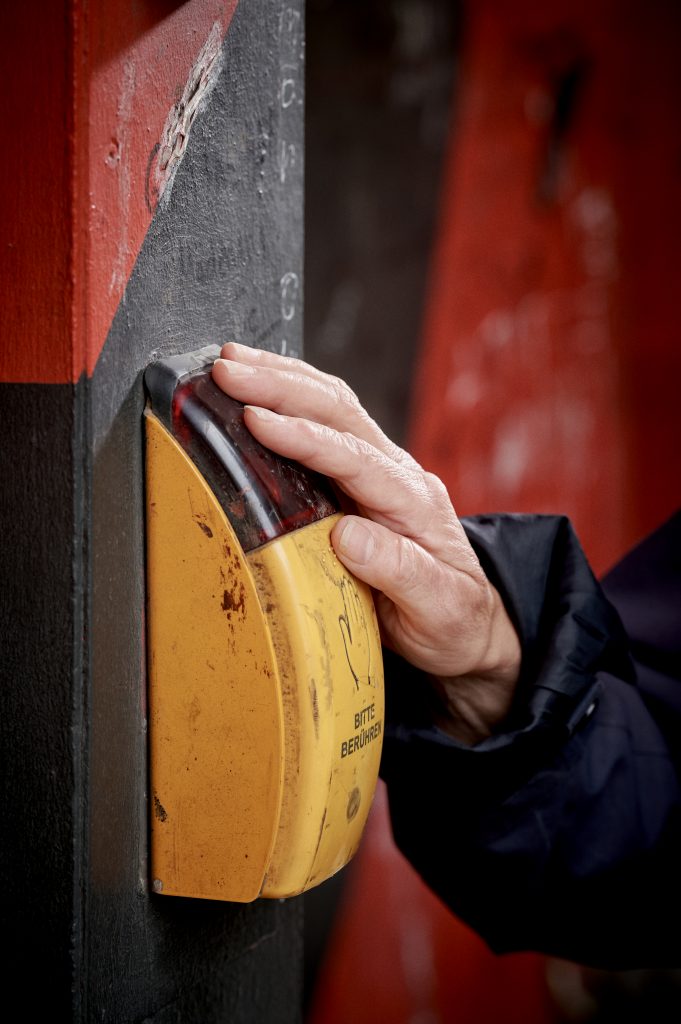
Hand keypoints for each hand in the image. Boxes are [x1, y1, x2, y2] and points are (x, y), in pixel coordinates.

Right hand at [212, 344, 520, 744]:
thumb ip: (398, 571)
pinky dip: (292, 395)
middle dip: (281, 385)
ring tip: (232, 362)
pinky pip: (327, 422)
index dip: (304, 437)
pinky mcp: (362, 475)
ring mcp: (381, 469)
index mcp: (413, 503)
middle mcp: (398, 474)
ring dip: (283, 378)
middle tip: (228, 371)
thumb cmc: (450, 617)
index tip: (258, 420)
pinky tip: (262, 384)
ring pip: (333, 405)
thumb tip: (347, 536)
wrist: (466, 621)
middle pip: (340, 412)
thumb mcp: (436, 607)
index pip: (355, 458)